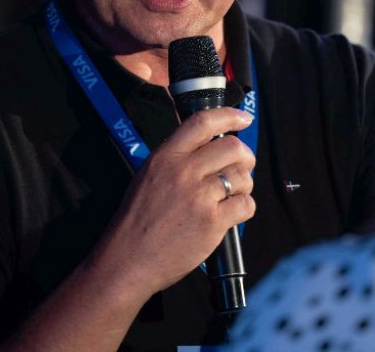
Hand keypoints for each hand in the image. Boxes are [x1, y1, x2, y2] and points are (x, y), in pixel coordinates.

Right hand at [89, 107, 255, 298]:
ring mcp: (199, 197)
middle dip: (245, 156)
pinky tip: (232, 213)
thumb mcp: (148, 176)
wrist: (128, 259)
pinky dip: (245, 207)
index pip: (203, 122)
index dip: (229, 116)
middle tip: (244, 166)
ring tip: (234, 193)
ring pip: (243, 176)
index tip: (242, 119)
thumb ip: (176, 159)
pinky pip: (245, 205)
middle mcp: (184, 171)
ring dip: (245, 183)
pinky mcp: (212, 222)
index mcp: (166, 157)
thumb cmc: (137, 221)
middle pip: (232, 147)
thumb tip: (209, 148)